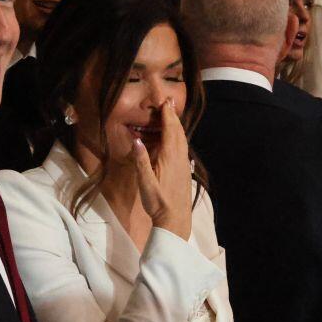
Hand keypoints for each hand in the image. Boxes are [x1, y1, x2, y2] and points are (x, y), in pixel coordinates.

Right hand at [134, 98, 192, 240]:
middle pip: (178, 132)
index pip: (169, 130)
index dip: (167, 115)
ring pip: (183, 139)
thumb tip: (136, 140)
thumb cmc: (158, 202)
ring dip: (177, 126)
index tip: (165, 101)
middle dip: (173, 116)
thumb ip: (141, 160)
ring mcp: (184, 164)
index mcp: (169, 157)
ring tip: (172, 117)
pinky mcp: (185, 171)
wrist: (175, 220)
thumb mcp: (145, 182)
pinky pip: (183, 148)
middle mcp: (179, 158)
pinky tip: (176, 140)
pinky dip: (179, 137)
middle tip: (169, 102)